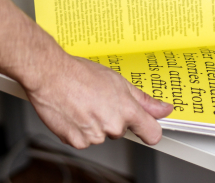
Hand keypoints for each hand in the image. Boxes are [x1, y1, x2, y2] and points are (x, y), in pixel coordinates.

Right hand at [25, 54, 172, 148]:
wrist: (50, 75)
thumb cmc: (80, 74)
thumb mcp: (118, 81)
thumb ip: (143, 100)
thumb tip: (163, 109)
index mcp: (127, 110)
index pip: (152, 133)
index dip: (149, 130)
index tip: (146, 126)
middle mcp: (112, 126)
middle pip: (121, 130)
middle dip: (113, 117)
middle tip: (99, 100)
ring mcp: (95, 136)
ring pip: (101, 134)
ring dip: (95, 123)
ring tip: (83, 103)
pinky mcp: (77, 142)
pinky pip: (84, 140)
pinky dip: (79, 129)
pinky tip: (74, 112)